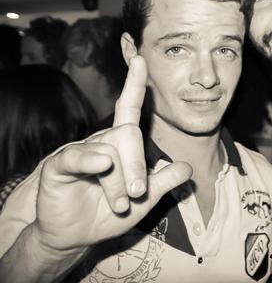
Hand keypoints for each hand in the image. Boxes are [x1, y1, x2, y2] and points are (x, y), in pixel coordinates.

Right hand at [32, 56, 191, 253]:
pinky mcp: (60, 165)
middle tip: (137, 194)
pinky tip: (101, 168)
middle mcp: (101, 141)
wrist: (76, 237)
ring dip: (118, 183)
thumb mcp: (146, 200)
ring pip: (109, 152)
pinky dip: (92, 161)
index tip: (140, 59)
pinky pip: (78, 155)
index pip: (129, 108)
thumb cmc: (110, 214)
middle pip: (128, 136)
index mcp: (120, 144)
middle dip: (137, 167)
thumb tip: (187, 166)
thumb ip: (165, 181)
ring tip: (119, 204)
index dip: (135, 84)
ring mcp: (79, 151)